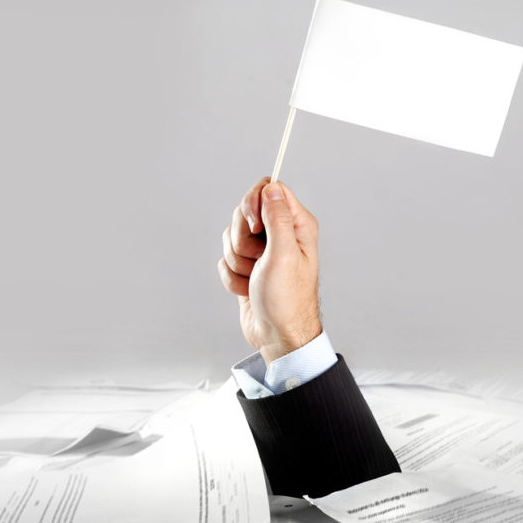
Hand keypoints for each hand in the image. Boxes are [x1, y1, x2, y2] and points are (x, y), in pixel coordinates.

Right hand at [218, 177, 320, 364]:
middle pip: (245, 212)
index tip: (255, 226)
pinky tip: (249, 289)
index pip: (270, 189)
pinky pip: (225, 259)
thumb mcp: (284, 254)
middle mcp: (280, 234)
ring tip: (255, 278)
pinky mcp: (247, 266)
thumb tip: (271, 188)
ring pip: (231, 237)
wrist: (277, 335)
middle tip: (259, 259)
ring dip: (238, 262)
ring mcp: (263, 251)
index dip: (254, 203)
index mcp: (296, 225)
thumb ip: (277, 218)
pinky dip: (233, 277)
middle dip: (243, 240)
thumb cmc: (287, 300)